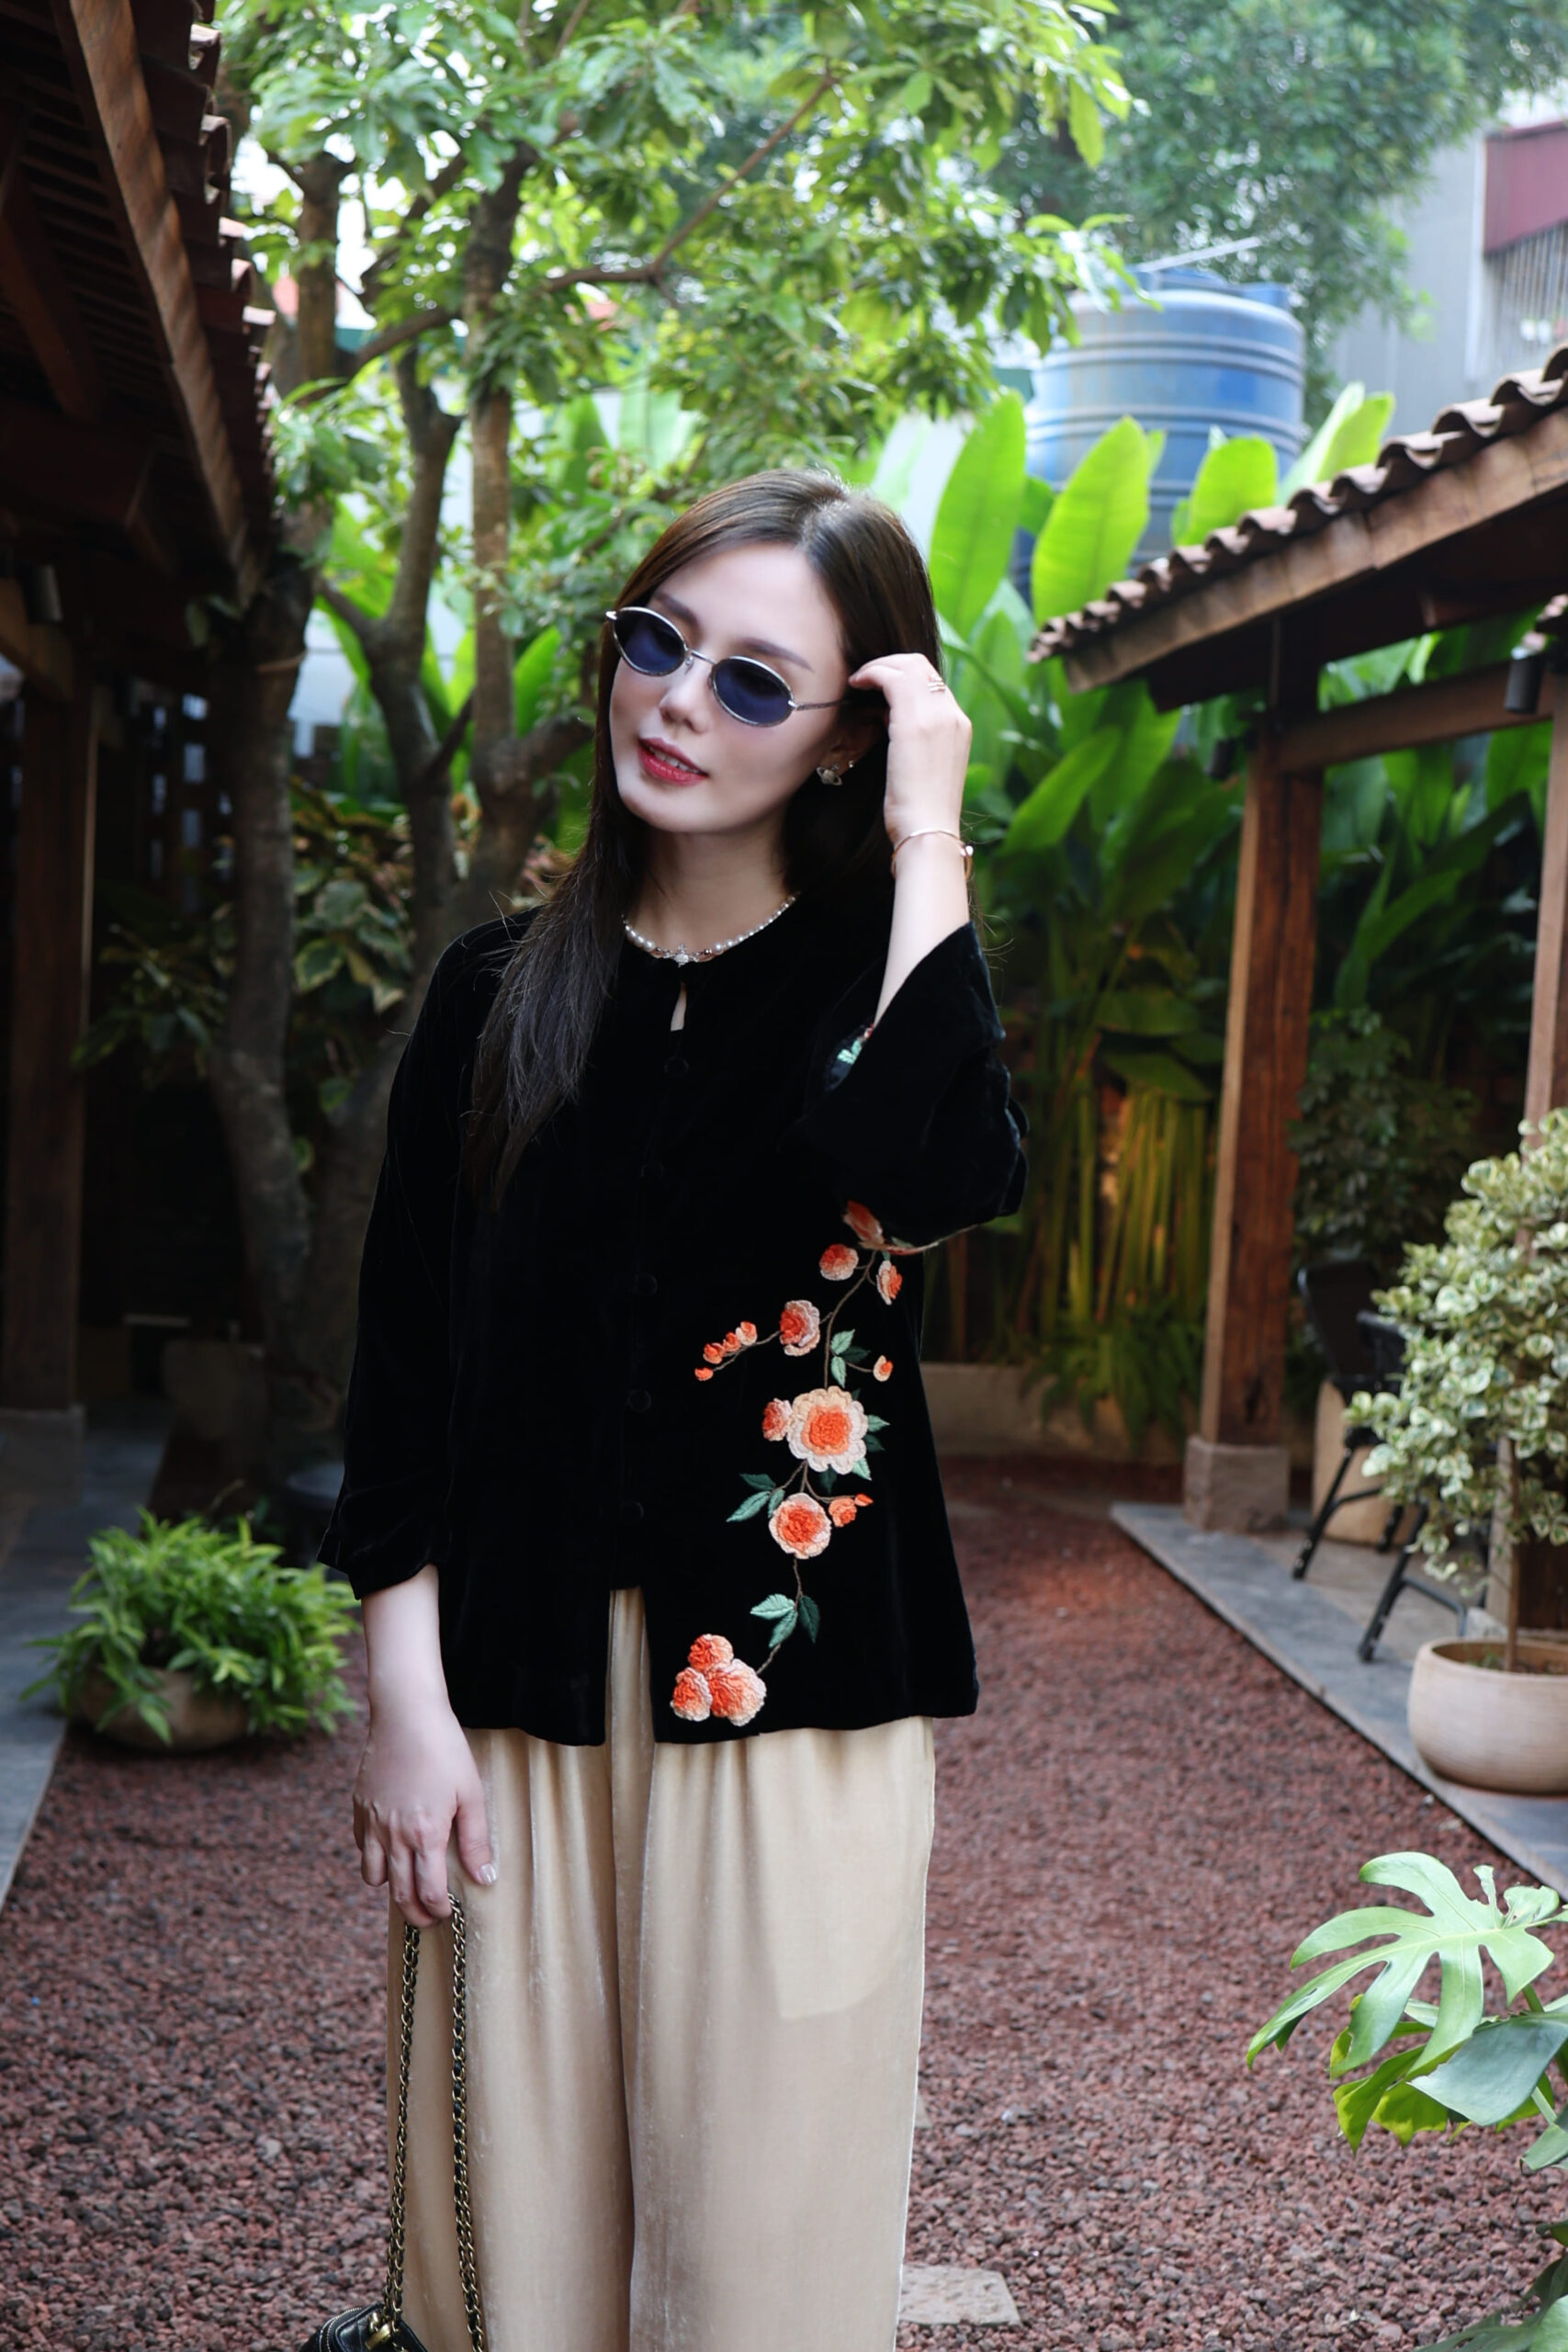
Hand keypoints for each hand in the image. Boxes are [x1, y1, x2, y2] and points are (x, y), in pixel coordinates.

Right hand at [353, 1698, 494, 1927]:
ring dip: (391, 1887)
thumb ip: (476, 1840)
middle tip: (428, 1916)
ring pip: (373, 1877)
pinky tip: (393, 1846)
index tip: (446, 1913)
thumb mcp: (470, 1794)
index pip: (428, 1892)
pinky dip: (375, 1856)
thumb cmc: (444, 1749)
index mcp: (425, 1834)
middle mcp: (394, 1835)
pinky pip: (362, 1847)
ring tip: (409, 1880)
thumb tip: (485, 1878)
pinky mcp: (359, 1807)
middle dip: (415, 1914)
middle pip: (399, 1894)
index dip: (437, 1911)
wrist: (406, 1714)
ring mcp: (372, 1822)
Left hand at [846, 652, 969, 851]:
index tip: (880, 690)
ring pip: (907, 665)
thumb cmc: (920, 812)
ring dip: (879, 666)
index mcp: (959, 726)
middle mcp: (953, 715)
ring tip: (858, 679)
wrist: (927, 831)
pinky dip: (872, 673)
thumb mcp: (925, 768)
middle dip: (891, 664)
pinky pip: (892, 678)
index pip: (933, 684)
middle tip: (866, 677)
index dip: (904, 679)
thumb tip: (889, 719)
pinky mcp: (914, 722)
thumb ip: (916, 741)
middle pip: (922, 666)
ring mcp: (937, 716)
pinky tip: (856, 684)